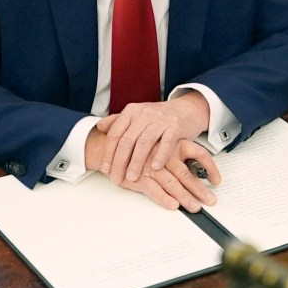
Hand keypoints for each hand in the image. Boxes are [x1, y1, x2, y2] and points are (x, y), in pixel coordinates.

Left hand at [88, 91, 212, 185]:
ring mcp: (161, 119)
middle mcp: (144, 114)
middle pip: (127, 140)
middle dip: (120, 162)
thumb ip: (118, 121)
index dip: (108, 152)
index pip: (115, 134)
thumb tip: (100, 127)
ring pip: (144, 143)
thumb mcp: (137, 115)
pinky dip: (160, 155)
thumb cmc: (159, 117)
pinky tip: (155, 167)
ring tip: (132, 177)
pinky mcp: (176, 126)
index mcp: (131, 111)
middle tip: (116, 178)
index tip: (105, 169)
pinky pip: (166, 142)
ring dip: (137, 162)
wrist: (187, 109)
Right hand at [109, 139, 222, 210]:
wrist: (110, 147)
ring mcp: (151, 167)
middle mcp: (164, 155)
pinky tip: (173, 205)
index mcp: (173, 144)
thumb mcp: (160, 147)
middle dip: (200, 189)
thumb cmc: (139, 149)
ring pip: (172, 183)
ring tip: (195, 207)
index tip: (217, 180)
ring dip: (185, 197)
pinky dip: (163, 198)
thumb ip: (177, 156)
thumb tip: (196, 171)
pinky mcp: (138, 177)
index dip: (210, 167)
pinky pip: (153, 189)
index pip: (199, 153)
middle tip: (211, 201)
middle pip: (187, 173)